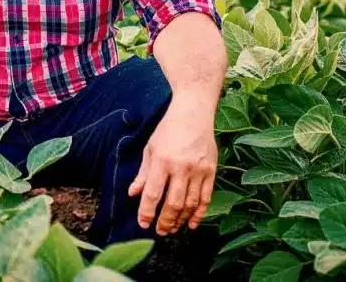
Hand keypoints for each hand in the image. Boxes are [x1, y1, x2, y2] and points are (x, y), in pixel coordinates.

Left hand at [128, 98, 217, 234]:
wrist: (193, 114)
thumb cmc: (168, 130)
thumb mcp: (149, 149)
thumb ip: (143, 174)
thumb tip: (133, 194)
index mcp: (162, 161)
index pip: (153, 194)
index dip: (147, 212)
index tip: (143, 223)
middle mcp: (181, 168)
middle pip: (173, 203)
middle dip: (165, 221)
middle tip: (159, 231)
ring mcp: (199, 170)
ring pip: (191, 204)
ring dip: (180, 220)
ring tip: (172, 229)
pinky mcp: (212, 171)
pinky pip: (206, 198)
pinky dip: (199, 213)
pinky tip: (191, 223)